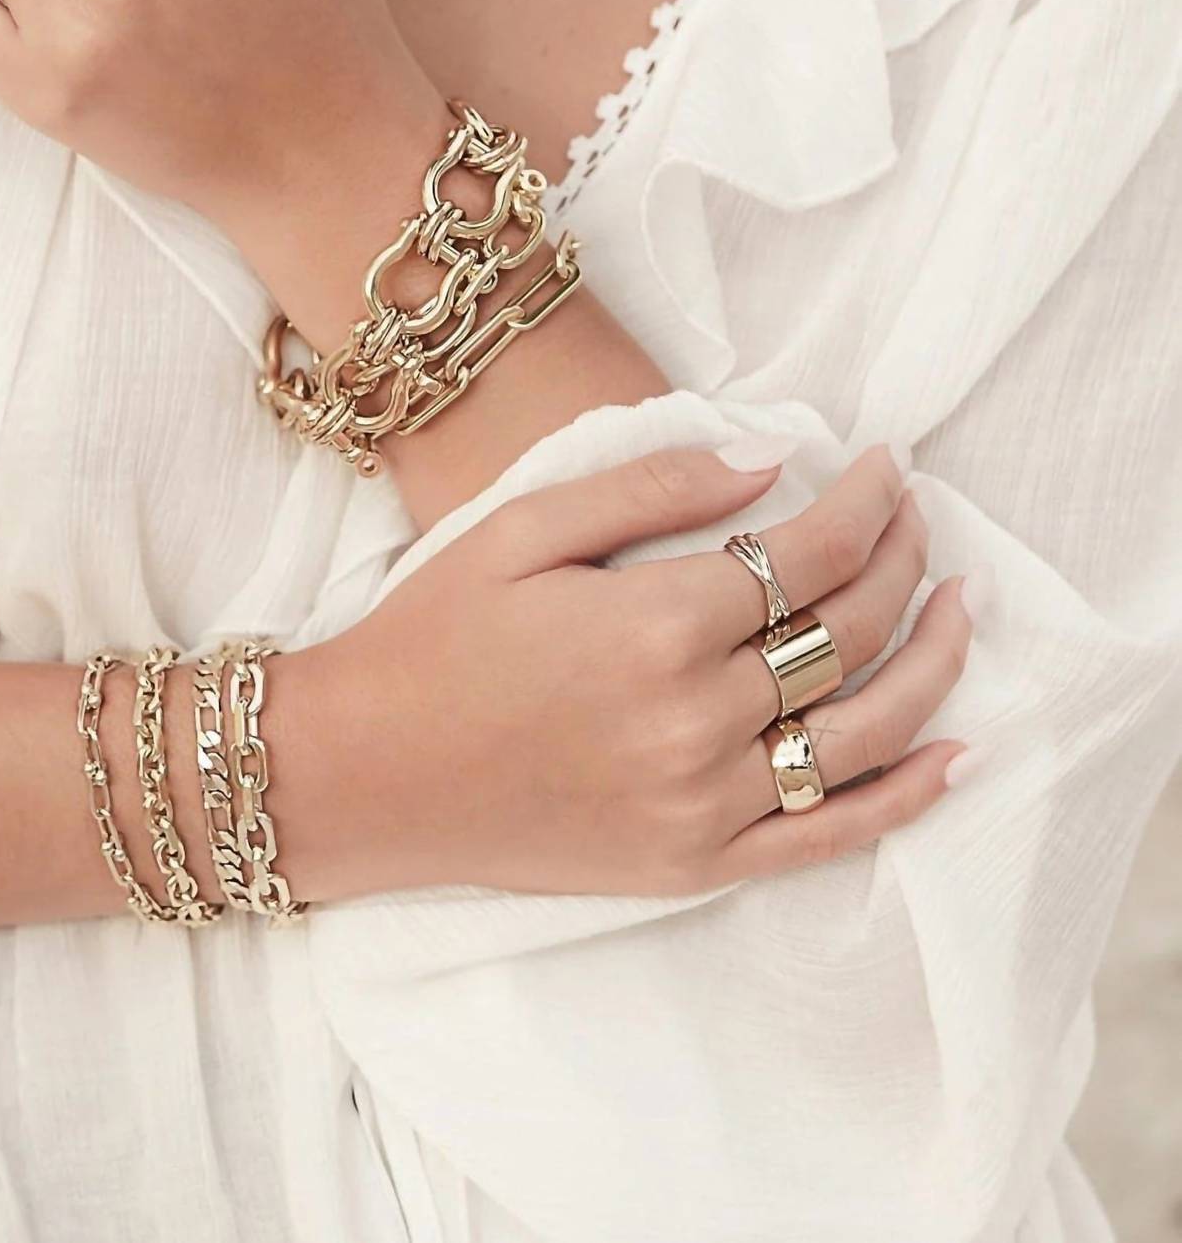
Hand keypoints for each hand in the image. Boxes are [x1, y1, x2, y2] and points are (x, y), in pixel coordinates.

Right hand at [273, 444, 969, 899]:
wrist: (365, 771)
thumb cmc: (432, 635)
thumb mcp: (523, 529)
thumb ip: (652, 488)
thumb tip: (770, 461)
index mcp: (657, 625)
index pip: (811, 555)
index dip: (866, 504)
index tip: (888, 467)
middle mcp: (697, 719)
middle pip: (850, 633)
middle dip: (905, 563)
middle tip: (919, 519)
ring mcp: (702, 803)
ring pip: (864, 731)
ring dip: (931, 664)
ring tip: (960, 611)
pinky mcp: (692, 863)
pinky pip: (829, 836)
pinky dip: (904, 797)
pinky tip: (951, 754)